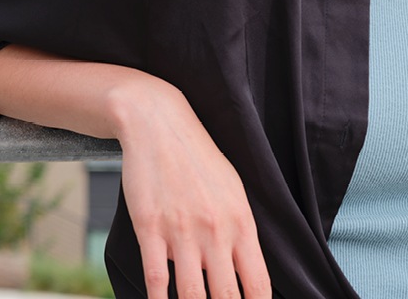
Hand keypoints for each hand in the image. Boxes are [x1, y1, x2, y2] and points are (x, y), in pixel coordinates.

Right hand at [108, 80, 271, 298]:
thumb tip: (239, 273)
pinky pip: (157, 280)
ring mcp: (181, 232)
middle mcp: (215, 231)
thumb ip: (240, 232)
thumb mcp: (233, 190)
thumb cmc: (199, 158)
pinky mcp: (150, 229)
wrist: (158, 125)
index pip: (258, 283)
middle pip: (227, 297)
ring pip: (192, 296)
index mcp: (242, 222)